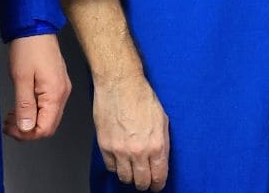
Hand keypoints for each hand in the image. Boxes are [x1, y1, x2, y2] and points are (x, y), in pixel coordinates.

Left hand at [4, 33, 69, 140]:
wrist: (35, 28)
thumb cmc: (28, 49)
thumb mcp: (21, 78)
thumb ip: (24, 106)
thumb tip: (26, 128)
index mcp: (55, 94)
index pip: (45, 128)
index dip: (26, 134)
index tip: (9, 128)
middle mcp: (63, 93)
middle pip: (49, 126)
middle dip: (27, 130)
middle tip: (8, 125)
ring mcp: (62, 89)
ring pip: (49, 117)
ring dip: (30, 122)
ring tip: (12, 117)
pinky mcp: (58, 84)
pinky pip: (49, 107)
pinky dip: (35, 112)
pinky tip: (22, 107)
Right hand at [92, 71, 169, 190]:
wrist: (120, 84)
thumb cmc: (142, 97)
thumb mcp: (162, 120)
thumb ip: (162, 143)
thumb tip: (160, 160)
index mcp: (156, 145)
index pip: (158, 176)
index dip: (158, 184)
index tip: (157, 185)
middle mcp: (138, 151)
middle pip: (141, 182)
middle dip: (144, 183)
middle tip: (145, 180)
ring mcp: (120, 150)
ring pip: (125, 178)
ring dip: (130, 176)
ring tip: (132, 170)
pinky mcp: (105, 146)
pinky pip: (110, 167)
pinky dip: (116, 167)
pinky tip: (120, 160)